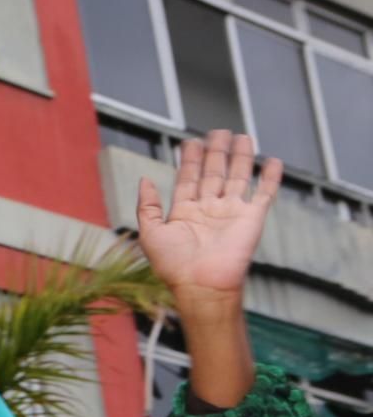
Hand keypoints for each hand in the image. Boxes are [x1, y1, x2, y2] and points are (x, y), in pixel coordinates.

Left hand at [137, 130, 280, 307]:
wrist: (202, 285)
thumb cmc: (173, 265)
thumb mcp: (150, 233)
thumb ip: (147, 205)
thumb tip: (144, 179)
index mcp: (185, 212)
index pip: (188, 179)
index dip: (190, 160)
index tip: (190, 141)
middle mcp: (208, 210)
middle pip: (213, 173)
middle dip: (215, 152)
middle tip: (217, 132)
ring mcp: (231, 213)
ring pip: (237, 177)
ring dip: (240, 157)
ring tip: (241, 136)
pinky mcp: (252, 218)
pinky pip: (264, 194)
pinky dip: (270, 178)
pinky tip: (272, 161)